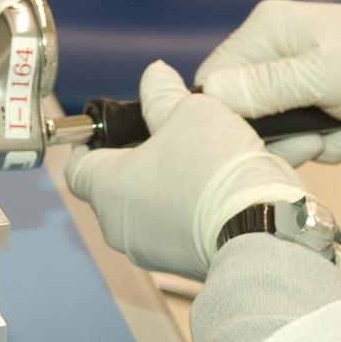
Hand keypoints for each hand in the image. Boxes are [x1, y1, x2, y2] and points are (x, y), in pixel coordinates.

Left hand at [65, 60, 305, 279]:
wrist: (263, 234)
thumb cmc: (217, 171)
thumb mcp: (192, 112)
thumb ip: (165, 94)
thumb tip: (155, 76)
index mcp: (107, 187)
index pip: (77, 165)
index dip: (91, 142)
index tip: (110, 129)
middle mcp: (119, 226)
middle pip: (117, 185)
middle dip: (140, 159)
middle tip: (169, 136)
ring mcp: (150, 251)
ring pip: (150, 208)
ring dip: (170, 184)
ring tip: (204, 160)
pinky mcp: (182, 265)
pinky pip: (179, 229)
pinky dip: (192, 209)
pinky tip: (221, 189)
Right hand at [195, 0, 340, 165]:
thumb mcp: (324, 76)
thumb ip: (265, 87)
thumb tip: (209, 97)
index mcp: (266, 30)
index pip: (213, 81)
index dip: (228, 118)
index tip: (257, 140)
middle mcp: (273, 52)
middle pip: (243, 113)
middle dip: (283, 136)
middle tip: (316, 140)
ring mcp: (294, 79)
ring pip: (275, 133)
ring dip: (312, 143)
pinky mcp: (315, 103)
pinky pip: (302, 137)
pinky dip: (330, 143)